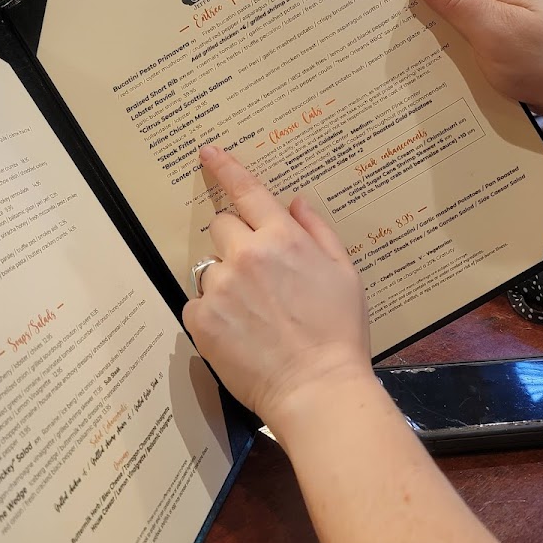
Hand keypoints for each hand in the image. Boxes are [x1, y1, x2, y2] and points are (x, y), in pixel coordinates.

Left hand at [182, 145, 372, 432]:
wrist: (316, 388)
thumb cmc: (338, 334)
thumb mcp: (344, 274)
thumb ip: (317, 232)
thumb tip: (296, 202)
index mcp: (283, 239)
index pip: (247, 192)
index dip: (225, 169)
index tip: (207, 154)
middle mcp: (247, 255)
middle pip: (221, 226)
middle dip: (236, 242)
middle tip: (257, 276)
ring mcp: (221, 287)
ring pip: (210, 268)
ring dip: (225, 282)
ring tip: (254, 316)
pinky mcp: (201, 318)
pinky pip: (198, 303)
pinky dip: (212, 315)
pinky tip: (239, 333)